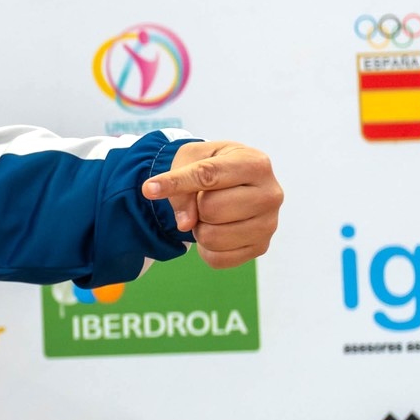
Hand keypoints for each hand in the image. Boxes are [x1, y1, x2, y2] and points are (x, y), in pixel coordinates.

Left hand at [141, 140, 282, 268]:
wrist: (233, 181)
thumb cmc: (211, 166)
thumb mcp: (190, 160)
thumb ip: (182, 186)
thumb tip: (185, 225)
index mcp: (255, 163)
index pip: (208, 175)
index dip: (175, 183)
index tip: (148, 189)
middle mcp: (270, 194)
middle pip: (211, 209)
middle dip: (196, 207)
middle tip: (203, 200)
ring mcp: (269, 224)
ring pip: (213, 237)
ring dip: (200, 229)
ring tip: (211, 215)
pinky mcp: (260, 247)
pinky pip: (217, 259)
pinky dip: (206, 248)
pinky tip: (218, 230)